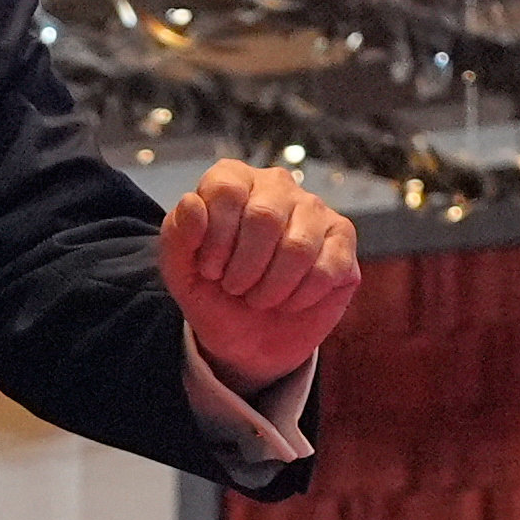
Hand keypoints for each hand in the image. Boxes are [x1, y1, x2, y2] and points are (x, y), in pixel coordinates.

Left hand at [161, 158, 362, 392]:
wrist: (248, 340)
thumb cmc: (214, 296)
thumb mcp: (180, 274)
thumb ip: (176, 236)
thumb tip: (192, 201)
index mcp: (233, 180)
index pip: (226, 190)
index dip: (215, 238)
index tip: (209, 270)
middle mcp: (277, 185)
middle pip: (264, 217)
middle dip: (243, 268)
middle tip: (235, 288)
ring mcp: (315, 209)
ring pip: (298, 246)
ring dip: (272, 288)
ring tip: (260, 298)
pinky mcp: (343, 240)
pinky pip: (327, 268)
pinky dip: (300, 298)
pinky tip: (289, 302)